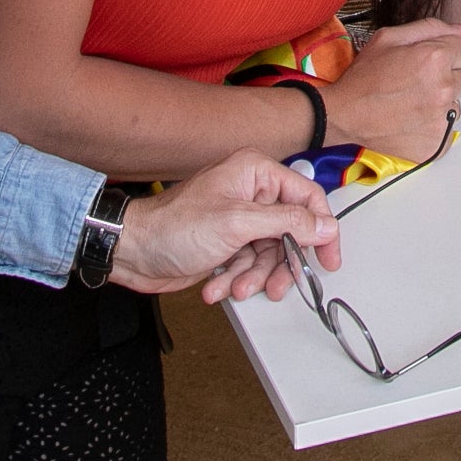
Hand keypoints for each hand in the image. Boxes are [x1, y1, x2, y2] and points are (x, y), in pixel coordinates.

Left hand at [112, 149, 337, 302]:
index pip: (307, 196)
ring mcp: (238, 220)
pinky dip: (236, 280)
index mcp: (256, 173)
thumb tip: (324, 225)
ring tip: (236, 287)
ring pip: (270, 254)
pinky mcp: (227, 243)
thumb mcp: (237, 224)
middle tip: (277, 285)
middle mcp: (250, 193)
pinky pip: (249, 265)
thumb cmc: (173, 227)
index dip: (321, 228)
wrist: (133, 252)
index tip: (328, 258)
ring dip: (254, 277)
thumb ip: (287, 222)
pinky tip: (217, 287)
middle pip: (290, 232)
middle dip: (280, 264)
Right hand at [319, 19, 460, 162]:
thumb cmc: (364, 78)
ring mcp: (442, 119)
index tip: (424, 62)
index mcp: (435, 58)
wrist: (343, 116)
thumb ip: (431, 28)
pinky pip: (447, 128)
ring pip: (455, 103)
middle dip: (442, 77)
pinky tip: (411, 120)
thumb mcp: (389, 38)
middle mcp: (444, 89)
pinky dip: (432, 125)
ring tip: (410, 102)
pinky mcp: (437, 142)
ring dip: (439, 102)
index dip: (444, 53)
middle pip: (460, 78)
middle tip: (412, 83)